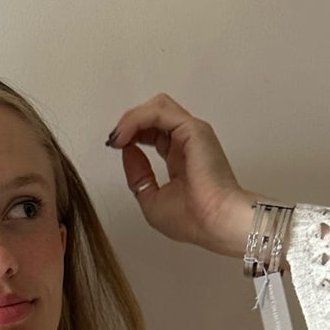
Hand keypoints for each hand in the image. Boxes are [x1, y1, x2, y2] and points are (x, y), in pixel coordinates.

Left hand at [107, 93, 253, 257]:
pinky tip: (125, 135)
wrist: (215, 223)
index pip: (153, 134)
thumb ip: (138, 175)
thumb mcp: (152, 200)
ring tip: (118, 137)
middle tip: (114, 140)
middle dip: (129, 124)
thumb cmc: (194, 220)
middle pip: (154, 116)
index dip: (131, 135)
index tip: (115, 147)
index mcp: (181, 159)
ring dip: (132, 118)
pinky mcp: (193, 129)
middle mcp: (187, 143)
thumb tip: (127, 150)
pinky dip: (137, 119)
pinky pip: (159, 111)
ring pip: (157, 107)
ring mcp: (191, 133)